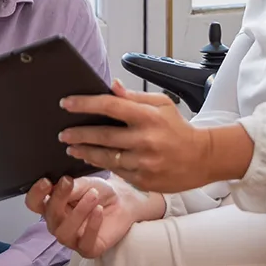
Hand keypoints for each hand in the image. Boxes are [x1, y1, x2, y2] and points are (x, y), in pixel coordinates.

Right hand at [24, 176, 145, 258]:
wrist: (123, 202)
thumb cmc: (100, 192)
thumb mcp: (86, 183)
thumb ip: (72, 186)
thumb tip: (59, 186)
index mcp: (52, 206)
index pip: (34, 203)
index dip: (36, 194)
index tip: (46, 182)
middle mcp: (58, 224)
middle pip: (50, 216)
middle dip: (59, 199)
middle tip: (69, 183)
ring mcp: (72, 239)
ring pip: (64, 232)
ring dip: (78, 212)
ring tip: (93, 196)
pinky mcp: (88, 249)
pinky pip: (84, 243)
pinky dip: (92, 226)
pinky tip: (99, 211)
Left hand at [57, 79, 221, 192]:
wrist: (201, 158)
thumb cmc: (178, 128)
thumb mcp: (161, 104)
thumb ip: (134, 97)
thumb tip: (112, 85)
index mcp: (148, 117)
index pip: (110, 106)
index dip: (85, 104)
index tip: (66, 103)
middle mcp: (144, 140)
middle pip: (102, 135)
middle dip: (78, 134)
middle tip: (63, 133)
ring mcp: (143, 162)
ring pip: (105, 157)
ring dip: (85, 152)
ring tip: (72, 148)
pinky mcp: (143, 180)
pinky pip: (116, 172)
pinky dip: (102, 165)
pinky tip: (92, 159)